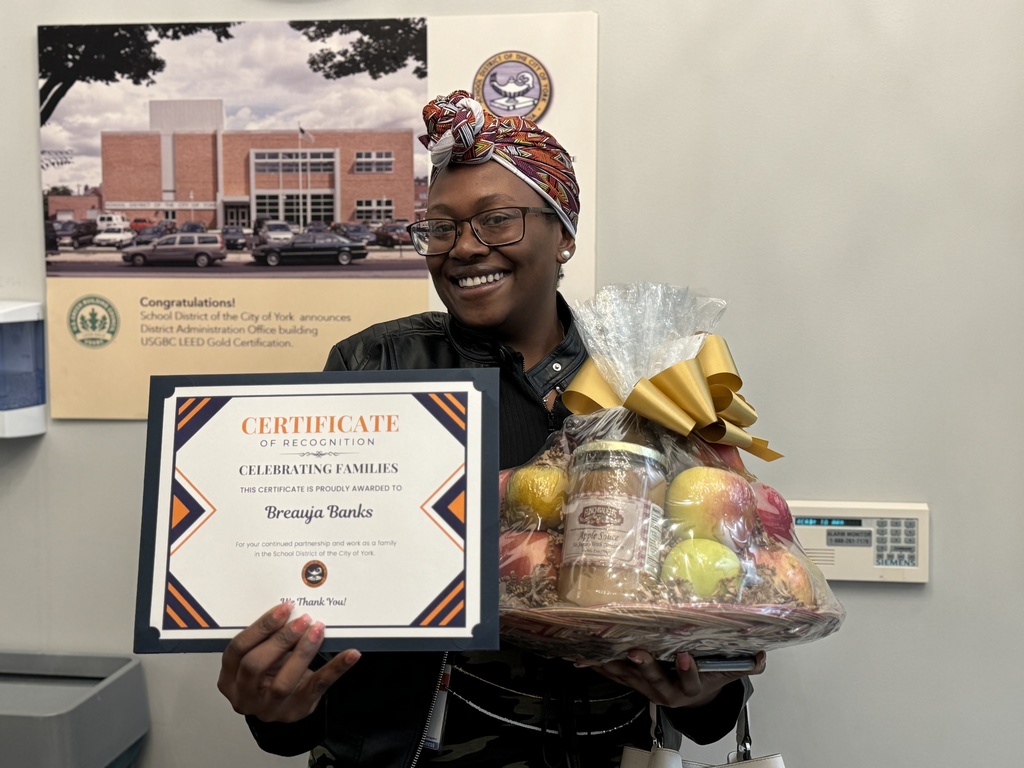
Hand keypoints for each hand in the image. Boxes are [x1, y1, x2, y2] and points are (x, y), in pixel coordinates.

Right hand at [217, 602, 360, 722]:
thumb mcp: (260, 658)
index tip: (283, 609)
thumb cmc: (269, 675)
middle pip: (255, 665)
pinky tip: (350, 654)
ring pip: (283, 682)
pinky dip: (336, 669)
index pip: (237, 650)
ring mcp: (269, 709)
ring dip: (302, 652)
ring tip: (317, 630)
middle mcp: (244, 697)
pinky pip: (317, 687)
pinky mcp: (297, 711)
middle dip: (280, 639)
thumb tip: (290, 610)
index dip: (260, 628)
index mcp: (229, 679)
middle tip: (302, 619)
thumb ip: (266, 639)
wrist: (284, 704)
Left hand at [580, 649, 765, 708]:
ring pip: (631, 677)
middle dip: (646, 665)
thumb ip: (745, 665)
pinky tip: (585, 655)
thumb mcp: (727, 674)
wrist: (691, 698)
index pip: (692, 680)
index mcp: (691, 687)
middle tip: (637, 651)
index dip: (688, 669)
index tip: (685, 654)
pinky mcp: (632, 683)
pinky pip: (614, 674)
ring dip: (616, 664)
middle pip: (656, 679)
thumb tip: (761, 655)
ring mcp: (647, 688)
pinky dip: (599, 664)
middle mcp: (667, 690)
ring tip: (602, 651)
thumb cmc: (707, 678)